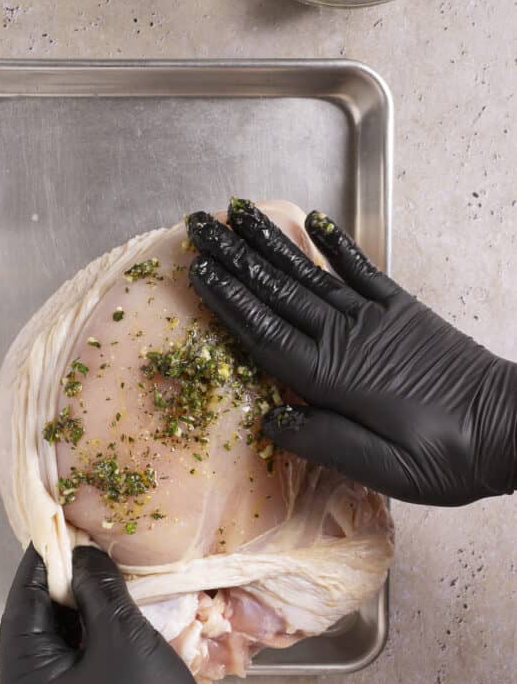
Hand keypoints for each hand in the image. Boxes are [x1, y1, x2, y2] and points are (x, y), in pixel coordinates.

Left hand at [0, 544, 265, 683]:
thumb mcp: (123, 639)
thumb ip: (97, 588)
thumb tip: (82, 554)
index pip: (21, 605)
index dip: (41, 562)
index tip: (58, 525)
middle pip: (33, 627)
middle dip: (60, 585)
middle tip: (85, 546)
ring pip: (53, 648)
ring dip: (75, 611)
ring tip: (100, 573)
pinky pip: (68, 669)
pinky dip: (85, 639)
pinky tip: (107, 614)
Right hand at [186, 199, 516, 506]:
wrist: (513, 427)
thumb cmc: (448, 456)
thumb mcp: (385, 470)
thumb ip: (327, 442)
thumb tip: (271, 419)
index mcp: (336, 377)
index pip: (267, 333)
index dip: (229, 301)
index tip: (198, 271)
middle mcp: (348, 337)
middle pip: (277, 292)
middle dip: (234, 257)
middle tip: (199, 226)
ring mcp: (375, 318)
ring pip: (309, 275)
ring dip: (270, 243)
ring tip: (239, 213)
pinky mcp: (402, 310)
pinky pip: (361, 269)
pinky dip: (336, 244)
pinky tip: (315, 221)